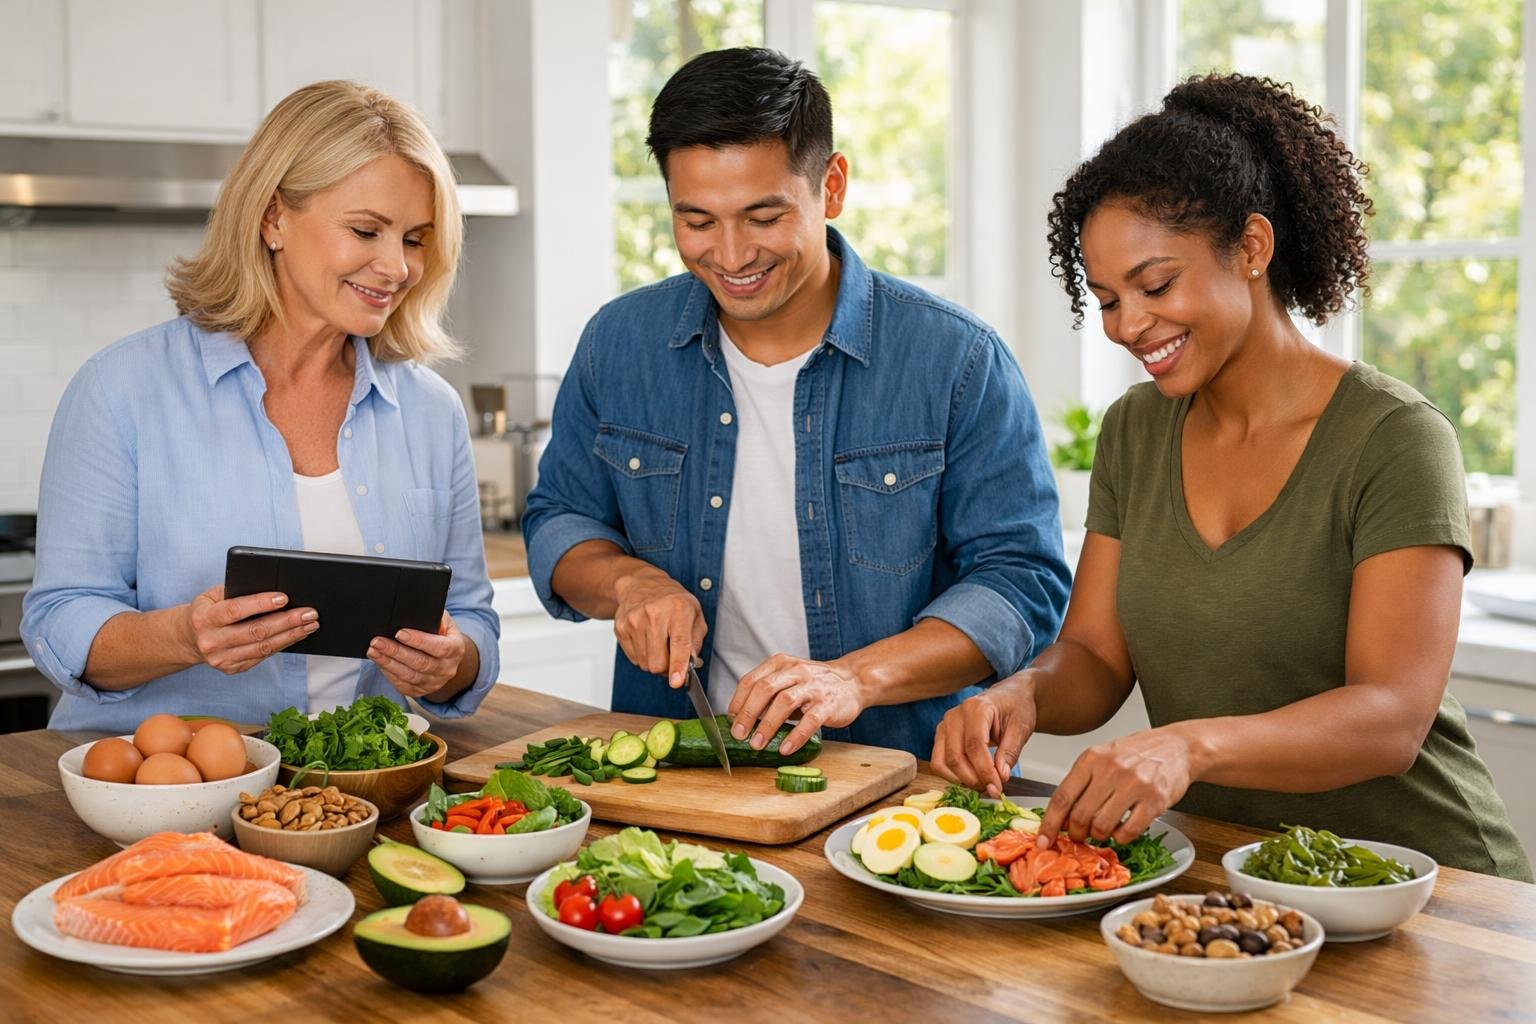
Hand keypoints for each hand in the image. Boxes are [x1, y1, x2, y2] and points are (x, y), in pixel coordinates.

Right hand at [182, 585, 317, 674]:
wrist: (190, 637)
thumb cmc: (209, 609)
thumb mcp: (213, 595)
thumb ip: (237, 590)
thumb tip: (273, 588)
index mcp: (204, 618)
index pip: (235, 610)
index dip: (260, 604)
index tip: (284, 598)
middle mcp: (211, 641)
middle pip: (255, 631)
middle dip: (287, 621)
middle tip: (310, 612)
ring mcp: (222, 659)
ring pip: (263, 647)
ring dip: (291, 635)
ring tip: (310, 624)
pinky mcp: (233, 668)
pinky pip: (263, 656)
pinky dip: (283, 644)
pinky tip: (297, 634)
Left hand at [369, 612, 467, 698]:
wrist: (445, 658)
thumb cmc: (441, 635)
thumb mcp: (444, 622)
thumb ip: (435, 617)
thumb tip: (419, 614)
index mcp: (456, 650)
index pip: (439, 647)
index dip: (419, 641)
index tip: (399, 633)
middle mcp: (447, 669)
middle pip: (420, 663)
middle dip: (396, 651)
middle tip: (377, 641)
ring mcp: (434, 683)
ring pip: (409, 676)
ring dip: (388, 663)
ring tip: (373, 651)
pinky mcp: (420, 691)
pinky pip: (402, 685)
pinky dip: (388, 673)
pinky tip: (379, 662)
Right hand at [612, 566, 705, 687]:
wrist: (642, 584)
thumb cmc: (672, 601)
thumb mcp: (695, 614)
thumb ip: (696, 641)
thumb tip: (690, 663)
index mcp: (678, 609)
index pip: (678, 643)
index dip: (678, 665)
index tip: (676, 681)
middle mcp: (654, 614)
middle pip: (657, 662)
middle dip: (667, 668)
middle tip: (671, 656)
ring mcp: (634, 621)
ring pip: (645, 664)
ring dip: (654, 661)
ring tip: (659, 643)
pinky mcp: (621, 628)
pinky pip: (634, 659)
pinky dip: (643, 655)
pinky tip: (647, 640)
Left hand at [726, 655, 864, 756]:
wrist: (852, 681)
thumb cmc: (813, 684)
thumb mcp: (788, 679)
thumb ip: (768, 693)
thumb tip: (740, 718)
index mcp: (781, 664)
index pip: (751, 680)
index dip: (738, 701)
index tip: (730, 721)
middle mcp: (795, 671)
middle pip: (765, 689)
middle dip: (748, 713)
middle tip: (738, 735)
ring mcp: (813, 687)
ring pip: (785, 702)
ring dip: (768, 725)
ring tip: (757, 744)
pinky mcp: (828, 704)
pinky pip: (809, 721)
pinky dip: (795, 736)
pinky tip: (784, 749)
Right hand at [931, 672, 1037, 797]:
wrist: (1008, 695)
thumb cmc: (1015, 707)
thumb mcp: (1021, 727)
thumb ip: (1010, 752)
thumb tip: (1000, 777)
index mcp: (976, 708)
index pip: (974, 746)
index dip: (985, 771)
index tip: (997, 788)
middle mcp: (955, 715)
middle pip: (956, 756)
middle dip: (974, 779)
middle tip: (993, 790)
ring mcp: (944, 725)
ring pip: (943, 762)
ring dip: (962, 780)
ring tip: (983, 785)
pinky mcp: (941, 736)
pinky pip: (939, 762)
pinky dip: (953, 776)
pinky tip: (971, 779)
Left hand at [1037, 727, 1194, 847]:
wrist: (1178, 747)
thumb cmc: (1138, 752)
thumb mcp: (1103, 756)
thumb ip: (1082, 781)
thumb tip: (1061, 815)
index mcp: (1092, 758)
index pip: (1062, 796)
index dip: (1050, 823)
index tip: (1043, 840)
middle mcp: (1111, 770)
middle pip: (1080, 815)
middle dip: (1075, 833)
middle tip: (1079, 835)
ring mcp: (1134, 785)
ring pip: (1102, 826)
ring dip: (1098, 836)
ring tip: (1102, 831)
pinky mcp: (1154, 800)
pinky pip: (1128, 831)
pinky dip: (1121, 837)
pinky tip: (1122, 830)